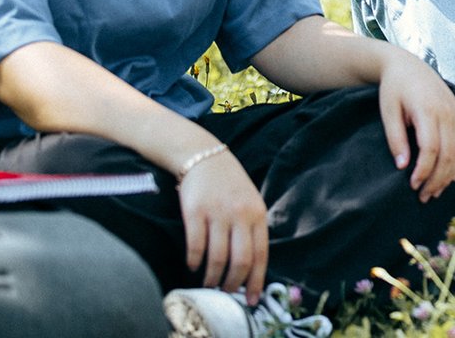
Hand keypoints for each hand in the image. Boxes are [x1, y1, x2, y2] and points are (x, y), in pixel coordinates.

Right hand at [177, 147, 269, 301]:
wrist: (203, 155)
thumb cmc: (228, 183)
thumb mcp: (250, 201)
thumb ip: (252, 228)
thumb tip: (252, 268)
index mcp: (258, 214)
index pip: (261, 256)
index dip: (256, 282)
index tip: (251, 300)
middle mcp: (240, 214)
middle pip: (240, 261)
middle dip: (233, 284)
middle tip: (226, 292)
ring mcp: (217, 213)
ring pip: (217, 258)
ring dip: (212, 277)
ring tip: (209, 283)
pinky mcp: (195, 211)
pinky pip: (196, 246)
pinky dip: (194, 261)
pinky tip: (192, 265)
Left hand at [377, 49, 454, 201]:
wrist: (408, 66)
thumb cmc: (394, 89)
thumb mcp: (388, 111)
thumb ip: (395, 138)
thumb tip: (402, 166)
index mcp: (428, 109)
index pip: (431, 148)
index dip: (424, 170)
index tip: (412, 185)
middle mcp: (447, 112)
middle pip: (449, 154)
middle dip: (437, 180)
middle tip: (423, 197)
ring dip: (449, 176)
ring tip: (433, 192)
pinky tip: (447, 177)